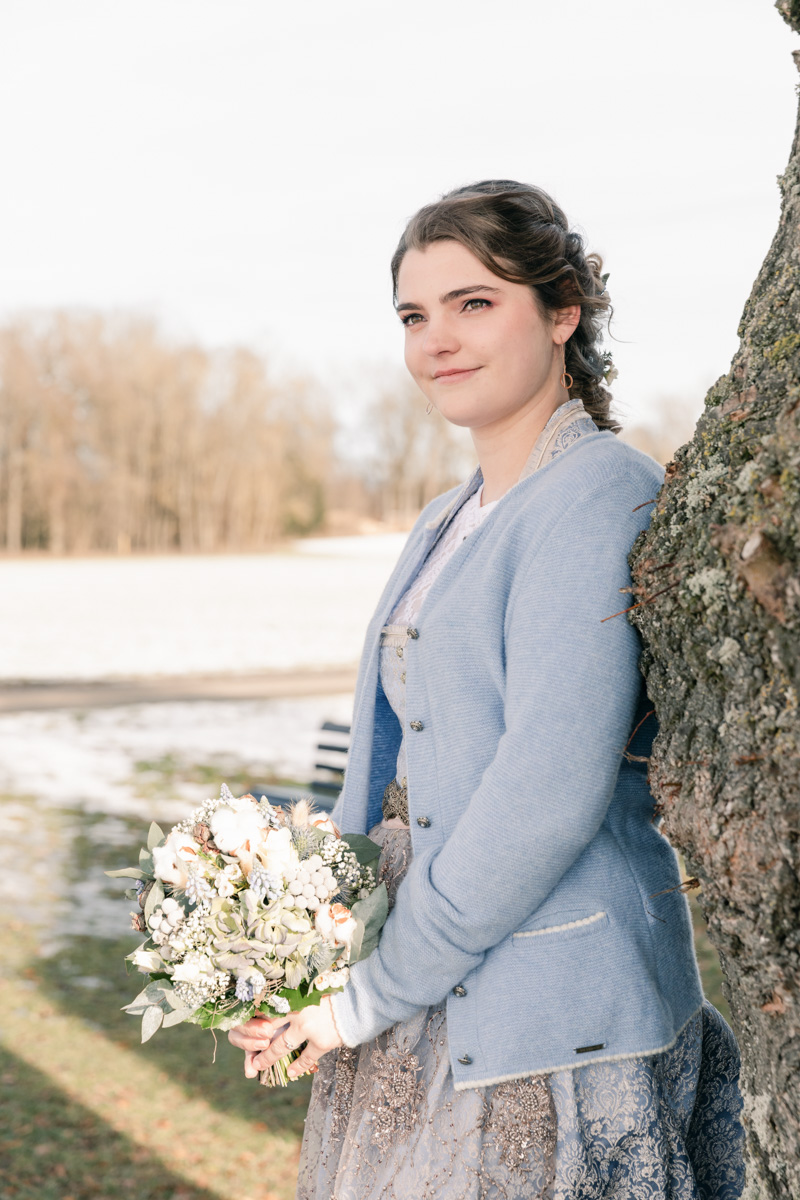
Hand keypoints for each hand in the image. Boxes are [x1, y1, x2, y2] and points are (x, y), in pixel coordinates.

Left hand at [228, 995, 343, 1079]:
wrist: (357, 1002)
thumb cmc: (332, 994)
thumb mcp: (308, 992)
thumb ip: (292, 1002)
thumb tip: (272, 1014)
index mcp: (293, 996)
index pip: (266, 1009)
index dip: (253, 1020)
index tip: (245, 1028)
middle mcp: (297, 1011)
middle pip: (267, 1029)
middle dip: (256, 1041)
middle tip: (247, 1048)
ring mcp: (308, 1028)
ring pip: (281, 1046)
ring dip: (268, 1057)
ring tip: (258, 1066)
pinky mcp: (321, 1041)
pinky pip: (305, 1058)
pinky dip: (297, 1066)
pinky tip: (290, 1072)